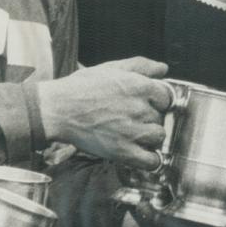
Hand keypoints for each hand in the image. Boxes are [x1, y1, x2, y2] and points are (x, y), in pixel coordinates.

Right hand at [38, 58, 172, 169]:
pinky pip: (151, 161)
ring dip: (150, 137)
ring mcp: (133, 131)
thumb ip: (141, 66)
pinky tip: (140, 153)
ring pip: (159, 137)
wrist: (58, 109)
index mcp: (140, 86)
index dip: (158, 101)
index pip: (167, 97)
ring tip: (135, 134)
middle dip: (151, 118)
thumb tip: (164, 68)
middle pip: (162, 117)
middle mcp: (141, 109)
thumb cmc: (81, 87)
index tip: (149, 104)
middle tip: (134, 119)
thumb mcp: (112, 68)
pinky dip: (150, 160)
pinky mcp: (123, 152)